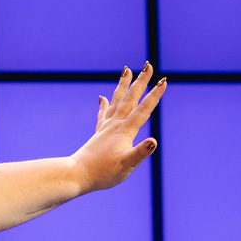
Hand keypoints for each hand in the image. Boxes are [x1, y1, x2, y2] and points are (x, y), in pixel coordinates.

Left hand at [71, 62, 167, 193]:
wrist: (76, 176)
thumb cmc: (103, 173)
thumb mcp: (126, 166)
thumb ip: (140, 153)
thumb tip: (153, 142)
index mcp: (124, 131)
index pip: (143, 110)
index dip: (155, 95)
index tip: (164, 80)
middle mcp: (115, 125)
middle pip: (130, 99)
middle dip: (141, 82)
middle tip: (148, 65)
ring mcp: (105, 128)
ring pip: (116, 101)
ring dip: (123, 86)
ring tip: (126, 70)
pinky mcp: (98, 133)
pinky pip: (103, 114)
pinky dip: (104, 104)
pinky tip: (102, 97)